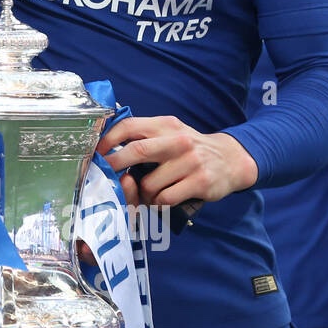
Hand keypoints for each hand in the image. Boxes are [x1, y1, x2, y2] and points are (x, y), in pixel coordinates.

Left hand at [98, 115, 257, 209]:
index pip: (129, 125)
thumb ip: (144, 135)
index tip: (96, 154)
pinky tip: (162, 199)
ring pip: (149, 183)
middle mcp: (177, 140)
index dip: (108, 139)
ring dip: (141, 193)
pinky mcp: (200, 182)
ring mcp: (190, 161)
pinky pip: (165, 198)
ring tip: (148, 192)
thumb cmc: (189, 148)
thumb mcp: (169, 133)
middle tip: (105, 177)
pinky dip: (158, 202)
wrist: (231, 159)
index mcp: (165, 125)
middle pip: (136, 151)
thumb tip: (106, 146)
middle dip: (115, 166)